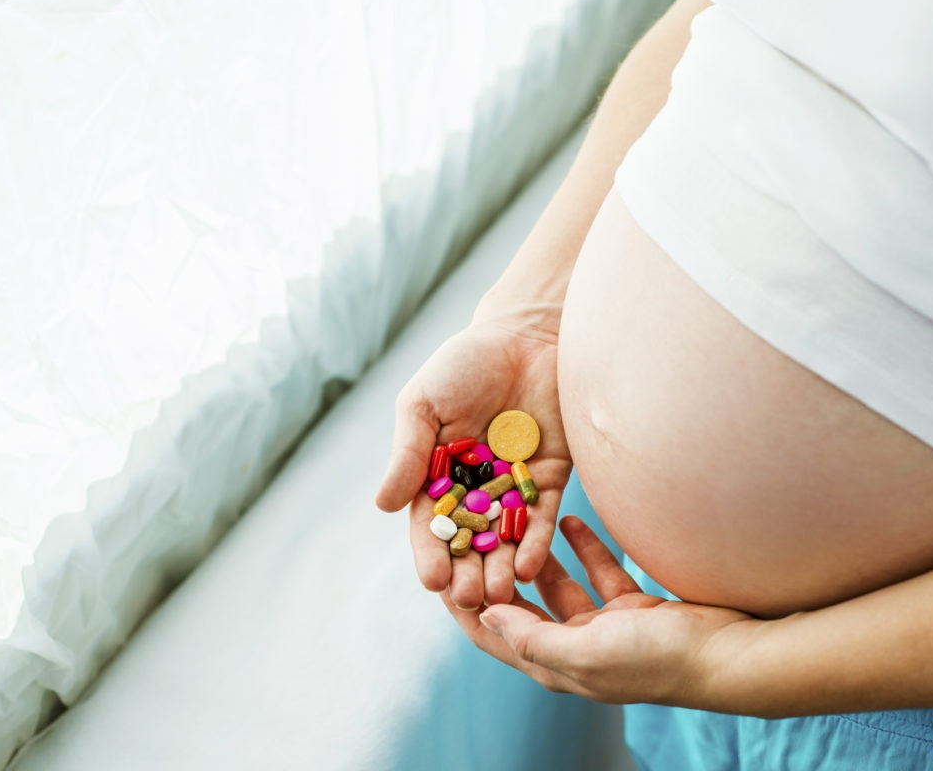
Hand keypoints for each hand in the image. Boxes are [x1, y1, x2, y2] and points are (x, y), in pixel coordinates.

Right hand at [376, 317, 571, 608]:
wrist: (526, 334)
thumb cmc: (465, 363)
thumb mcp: (424, 404)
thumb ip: (408, 453)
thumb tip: (381, 504)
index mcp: (438, 475)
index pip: (431, 525)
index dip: (431, 553)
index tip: (432, 581)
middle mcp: (476, 490)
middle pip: (470, 541)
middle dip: (469, 572)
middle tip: (470, 599)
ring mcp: (514, 487)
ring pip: (506, 538)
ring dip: (503, 567)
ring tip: (502, 593)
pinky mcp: (552, 478)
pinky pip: (543, 517)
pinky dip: (537, 541)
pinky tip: (532, 565)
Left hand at [446, 516, 757, 706]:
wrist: (729, 654)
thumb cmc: (657, 658)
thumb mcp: (586, 652)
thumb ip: (534, 636)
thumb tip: (486, 615)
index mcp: (556, 665)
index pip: (495, 634)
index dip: (464, 606)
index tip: (441, 571)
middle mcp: (575, 646)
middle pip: (523, 605)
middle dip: (499, 573)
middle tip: (475, 533)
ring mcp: (605, 626)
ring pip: (560, 584)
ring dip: (540, 555)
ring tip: (518, 521)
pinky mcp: (633, 606)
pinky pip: (599, 570)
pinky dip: (584, 546)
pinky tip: (571, 518)